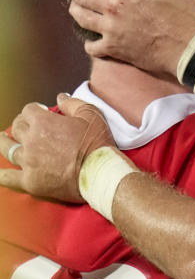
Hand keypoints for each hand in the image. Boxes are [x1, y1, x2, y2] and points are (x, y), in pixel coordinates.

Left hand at [0, 95, 114, 202]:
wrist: (101, 173)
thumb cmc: (98, 144)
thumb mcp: (92, 115)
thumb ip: (73, 103)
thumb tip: (60, 97)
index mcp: (44, 122)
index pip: (29, 110)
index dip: (35, 110)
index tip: (41, 112)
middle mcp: (31, 140)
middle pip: (17, 127)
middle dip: (22, 124)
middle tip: (27, 127)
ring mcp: (29, 161)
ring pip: (7, 148)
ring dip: (4, 142)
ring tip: (2, 140)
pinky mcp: (30, 181)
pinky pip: (8, 177)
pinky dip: (1, 175)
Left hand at [64, 0, 194, 76]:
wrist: (190, 47)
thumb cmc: (186, 10)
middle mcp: (112, 5)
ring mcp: (111, 28)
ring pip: (80, 17)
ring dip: (75, 9)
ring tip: (77, 6)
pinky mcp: (114, 49)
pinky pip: (91, 46)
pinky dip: (89, 43)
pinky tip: (93, 39)